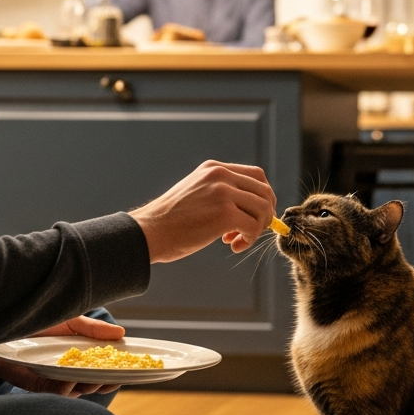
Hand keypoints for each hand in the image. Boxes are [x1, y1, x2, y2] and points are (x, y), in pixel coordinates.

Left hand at [0, 314, 125, 397]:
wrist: (3, 331)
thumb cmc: (37, 324)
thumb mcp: (70, 321)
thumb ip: (93, 329)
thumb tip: (121, 332)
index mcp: (82, 358)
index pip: (105, 368)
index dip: (119, 371)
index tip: (135, 369)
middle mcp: (72, 372)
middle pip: (96, 384)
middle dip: (108, 382)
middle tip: (117, 376)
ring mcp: (56, 381)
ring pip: (79, 390)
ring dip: (89, 385)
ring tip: (96, 378)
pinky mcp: (40, 386)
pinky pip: (56, 392)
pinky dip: (65, 388)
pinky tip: (69, 380)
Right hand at [129, 160, 276, 261]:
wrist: (149, 232)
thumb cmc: (170, 221)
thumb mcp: (196, 193)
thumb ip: (221, 192)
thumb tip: (252, 209)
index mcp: (214, 168)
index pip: (256, 175)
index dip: (263, 197)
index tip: (256, 215)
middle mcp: (220, 175)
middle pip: (264, 191)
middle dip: (264, 214)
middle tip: (251, 231)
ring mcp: (223, 192)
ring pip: (263, 209)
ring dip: (256, 229)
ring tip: (237, 241)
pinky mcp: (224, 213)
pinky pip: (253, 226)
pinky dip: (249, 239)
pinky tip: (234, 246)